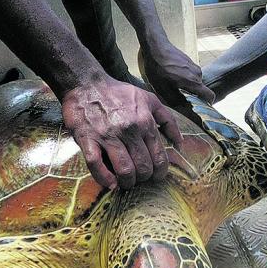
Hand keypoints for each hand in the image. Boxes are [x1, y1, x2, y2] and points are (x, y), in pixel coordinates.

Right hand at [61, 78, 183, 189]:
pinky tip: (110, 183)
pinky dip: (104, 178)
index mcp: (145, 122)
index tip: (156, 177)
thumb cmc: (118, 93)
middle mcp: (129, 130)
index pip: (159, 157)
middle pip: (143, 167)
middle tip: (138, 178)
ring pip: (124, 169)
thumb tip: (180, 143)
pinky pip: (96, 165)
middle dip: (143, 178)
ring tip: (125, 183)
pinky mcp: (87, 139)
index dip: (160, 173)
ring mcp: (107, 135)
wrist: (86, 83)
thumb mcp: (149, 99)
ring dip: (127, 182)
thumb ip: (168, 120)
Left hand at [140, 38, 215, 106]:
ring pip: (196, 82)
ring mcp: (195, 66)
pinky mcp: (190, 61)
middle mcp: (198, 74)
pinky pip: (191, 74)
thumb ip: (176, 100)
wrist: (156, 47)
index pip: (210, 96)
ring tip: (172, 83)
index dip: (208, 104)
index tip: (199, 107)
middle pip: (201, 90)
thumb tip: (185, 107)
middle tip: (178, 95)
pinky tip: (172, 75)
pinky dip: (185, 78)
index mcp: (193, 82)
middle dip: (192, 94)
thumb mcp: (163, 89)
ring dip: (187, 85)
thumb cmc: (158, 68)